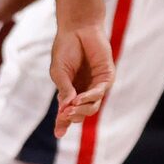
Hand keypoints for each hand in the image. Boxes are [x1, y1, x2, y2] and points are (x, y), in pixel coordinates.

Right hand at [49, 20, 114, 135]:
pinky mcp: (106, 77)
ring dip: (81, 109)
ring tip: (71, 108)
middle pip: (80, 113)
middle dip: (72, 117)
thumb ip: (63, 88)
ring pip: (92, 107)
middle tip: (64, 115)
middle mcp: (83, 91)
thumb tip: (66, 107)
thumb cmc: (66, 48)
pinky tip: (80, 98)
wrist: (78, 28)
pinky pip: (100, 92)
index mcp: (70, 92)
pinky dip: (89, 97)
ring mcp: (96, 85)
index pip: (66, 112)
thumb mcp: (58, 71)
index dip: (62, 123)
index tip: (58, 134)